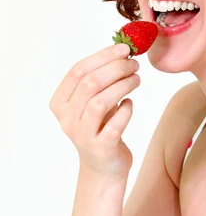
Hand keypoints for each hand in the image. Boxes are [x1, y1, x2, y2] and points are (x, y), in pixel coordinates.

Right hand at [49, 44, 139, 179]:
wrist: (104, 167)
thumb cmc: (101, 127)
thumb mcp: (95, 101)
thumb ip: (101, 79)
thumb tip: (122, 50)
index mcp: (60, 102)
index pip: (78, 71)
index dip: (102, 56)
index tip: (124, 48)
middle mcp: (67, 118)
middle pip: (90, 83)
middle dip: (116, 68)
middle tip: (134, 64)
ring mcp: (82, 134)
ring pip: (100, 101)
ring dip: (122, 85)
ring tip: (136, 79)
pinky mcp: (100, 147)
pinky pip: (115, 124)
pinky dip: (126, 109)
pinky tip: (130, 103)